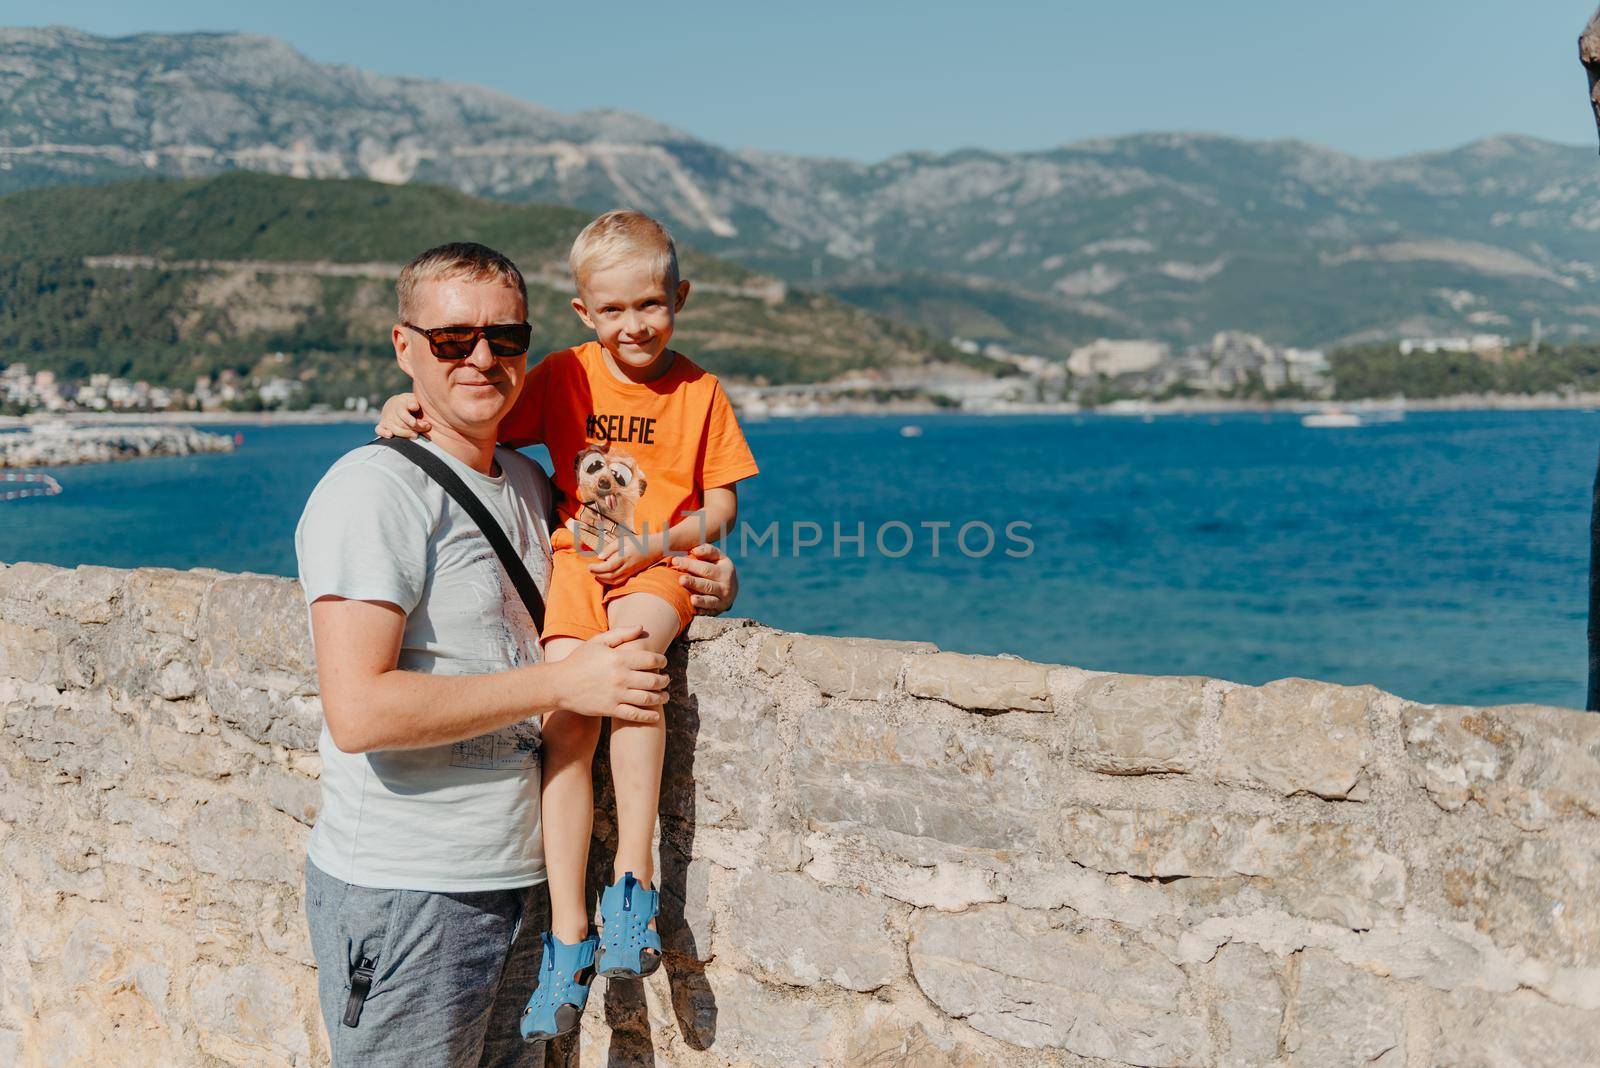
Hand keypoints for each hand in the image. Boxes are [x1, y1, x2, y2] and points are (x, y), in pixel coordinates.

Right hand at [374, 392, 429, 438]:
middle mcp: (391, 411)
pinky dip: (383, 433)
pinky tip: (390, 435)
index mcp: (399, 404)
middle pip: (400, 423)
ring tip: (416, 435)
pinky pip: (379, 430)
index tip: (414, 423)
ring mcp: (386, 419)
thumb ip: (414, 402)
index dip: (408, 418)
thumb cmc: (410, 403)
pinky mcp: (382, 425)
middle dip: (413, 428)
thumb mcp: (414, 399)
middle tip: (425, 428)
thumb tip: (414, 406)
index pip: (401, 412)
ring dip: (405, 434)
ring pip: (393, 429)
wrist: (397, 404)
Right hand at [551, 626, 667, 721]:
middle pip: (653, 680)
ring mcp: (616, 695)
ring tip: (665, 696)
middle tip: (666, 680)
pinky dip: (648, 716)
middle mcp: (620, 677)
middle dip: (664, 680)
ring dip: (661, 698)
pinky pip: (635, 714)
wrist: (559, 684)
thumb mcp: (598, 642)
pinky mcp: (610, 709)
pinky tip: (655, 715)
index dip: (661, 661)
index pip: (650, 659)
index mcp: (619, 658)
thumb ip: (621, 633)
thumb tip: (641, 627)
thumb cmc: (578, 661)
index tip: (663, 662)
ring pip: (648, 698)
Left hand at [586, 529, 663, 585]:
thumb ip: (611, 548)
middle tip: (590, 570)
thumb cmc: (638, 542)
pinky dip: (610, 581)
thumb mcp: (624, 540)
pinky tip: (604, 577)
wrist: (655, 548)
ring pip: (614, 581)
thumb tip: (600, 557)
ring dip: (602, 579)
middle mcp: (627, 566)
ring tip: (595, 574)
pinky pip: (619, 581)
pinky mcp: (632, 574)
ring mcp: (630, 572)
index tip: (589, 566)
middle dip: (597, 574)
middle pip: (609, 576)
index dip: (597, 568)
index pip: (608, 566)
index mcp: (624, 557)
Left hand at [669, 543, 736, 613]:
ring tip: (691, 599)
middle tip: (681, 580)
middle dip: (693, 582)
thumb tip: (694, 551)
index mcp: (726, 570)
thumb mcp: (718, 557)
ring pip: (710, 600)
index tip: (675, 561)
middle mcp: (726, 586)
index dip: (690, 564)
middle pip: (707, 584)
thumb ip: (707, 550)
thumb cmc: (718, 568)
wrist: (731, 589)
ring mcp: (723, 600)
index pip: (705, 568)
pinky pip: (710, 611)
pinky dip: (703, 611)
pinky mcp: (719, 610)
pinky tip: (695, 610)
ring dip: (701, 600)